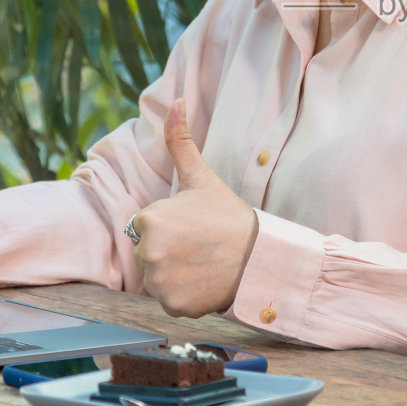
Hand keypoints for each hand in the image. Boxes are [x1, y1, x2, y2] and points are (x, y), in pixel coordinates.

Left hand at [132, 99, 259, 318]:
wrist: (261, 255)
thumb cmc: (229, 216)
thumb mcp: (201, 177)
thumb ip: (181, 141)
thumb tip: (176, 100)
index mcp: (149, 219)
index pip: (145, 226)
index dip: (170, 226)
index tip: (194, 226)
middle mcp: (148, 252)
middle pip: (148, 254)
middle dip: (169, 251)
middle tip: (200, 246)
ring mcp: (159, 282)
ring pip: (156, 278)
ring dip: (175, 274)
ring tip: (202, 264)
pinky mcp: (172, 305)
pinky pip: (169, 300)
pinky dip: (184, 296)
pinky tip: (204, 282)